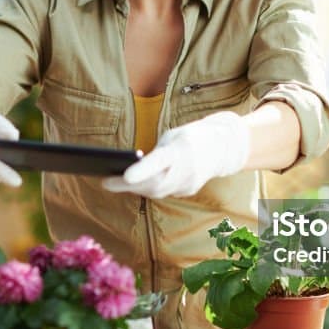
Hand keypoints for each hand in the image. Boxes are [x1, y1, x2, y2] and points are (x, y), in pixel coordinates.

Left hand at [103, 111, 249, 198]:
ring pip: (158, 191)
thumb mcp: (174, 136)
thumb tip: (134, 168)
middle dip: (129, 185)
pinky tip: (132, 185)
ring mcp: (190, 183)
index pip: (160, 161)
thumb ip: (157, 153)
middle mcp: (188, 169)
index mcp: (183, 149)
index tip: (124, 175)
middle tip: (106, 181)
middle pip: (155, 183)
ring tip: (113, 182)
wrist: (222, 147)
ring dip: (135, 188)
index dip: (143, 170)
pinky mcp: (188, 190)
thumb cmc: (191, 137)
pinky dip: (147, 188)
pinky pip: (163, 192)